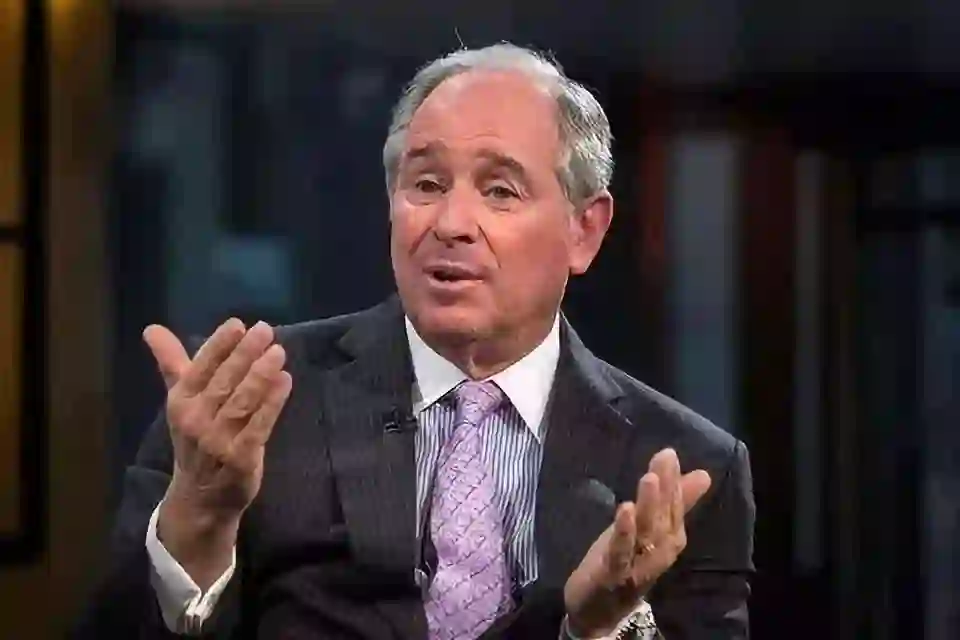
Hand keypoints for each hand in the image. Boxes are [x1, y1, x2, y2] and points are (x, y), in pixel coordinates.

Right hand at [143, 319, 291, 586]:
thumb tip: (152, 329)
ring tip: (278, 352)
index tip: (238, 324)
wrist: (200, 496)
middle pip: (223, 381)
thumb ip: (172, 363)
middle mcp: (196, 420)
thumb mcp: (181, 401)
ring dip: (261, 375)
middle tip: (264, 330)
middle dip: (244, 354)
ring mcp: (218, 441)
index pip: (200, 367)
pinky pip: (259, 426)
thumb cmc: (196, 439)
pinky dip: (272, 403)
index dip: (219, 345)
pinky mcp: (241, 458)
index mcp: (181, 401)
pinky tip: (286, 381)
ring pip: (241, 402)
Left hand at [563, 448, 710, 637]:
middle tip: (665, 458)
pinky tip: (624, 508)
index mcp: (667, 541)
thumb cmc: (624, 562)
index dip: (673, 482)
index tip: (669, 454)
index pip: (674, 508)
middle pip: (664, 518)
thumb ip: (674, 503)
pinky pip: (622, 552)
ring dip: (649, 506)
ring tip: (649, 477)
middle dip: (666, 488)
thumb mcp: (646, 528)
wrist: (596, 608)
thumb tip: (703, 474)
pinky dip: (624, 531)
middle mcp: (659, 554)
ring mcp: (637, 566)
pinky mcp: (613, 574)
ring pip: (647, 534)